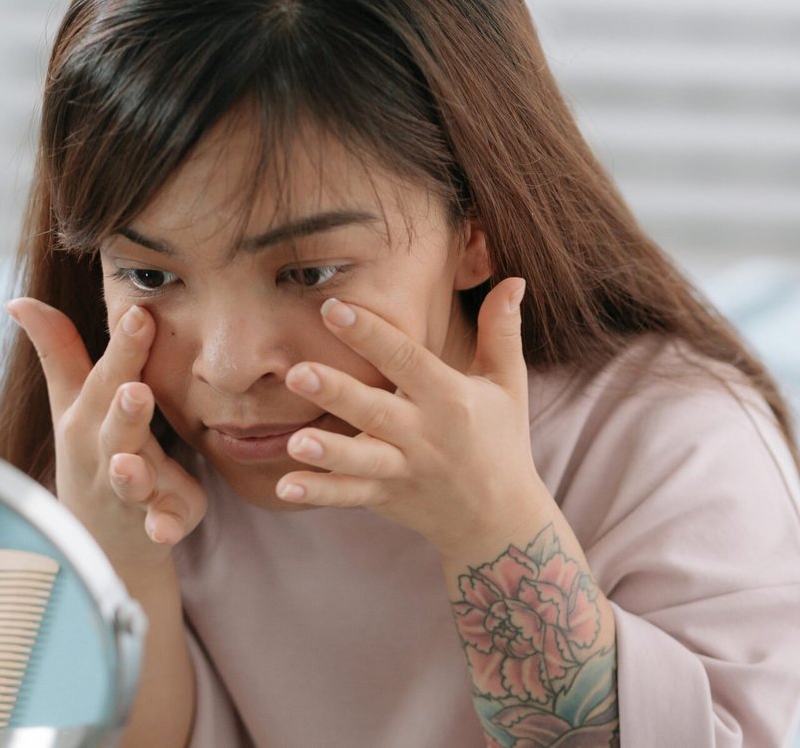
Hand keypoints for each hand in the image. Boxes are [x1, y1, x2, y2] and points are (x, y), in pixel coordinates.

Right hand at [4, 298, 206, 576]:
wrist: (101, 537)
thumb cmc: (92, 450)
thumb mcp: (74, 401)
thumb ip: (59, 350)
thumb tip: (20, 299)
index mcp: (91, 417)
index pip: (108, 377)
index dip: (124, 347)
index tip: (139, 313)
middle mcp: (107, 452)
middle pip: (115, 428)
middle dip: (124, 410)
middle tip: (136, 389)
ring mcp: (131, 491)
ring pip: (129, 481)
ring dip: (130, 473)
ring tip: (129, 463)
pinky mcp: (160, 520)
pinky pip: (160, 527)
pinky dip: (163, 528)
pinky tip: (167, 529)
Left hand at [276, 276, 552, 561]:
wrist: (500, 519)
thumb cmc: (502, 439)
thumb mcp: (508, 383)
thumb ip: (502, 331)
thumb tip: (515, 280)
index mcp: (450, 398)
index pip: (406, 360)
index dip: (370, 334)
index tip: (331, 308)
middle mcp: (425, 434)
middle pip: (375, 410)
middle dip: (337, 391)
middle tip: (296, 372)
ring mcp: (404, 469)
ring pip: (361, 460)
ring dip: (328, 452)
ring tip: (295, 441)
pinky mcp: (387, 497)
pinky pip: (350, 496)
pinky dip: (320, 493)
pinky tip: (285, 486)